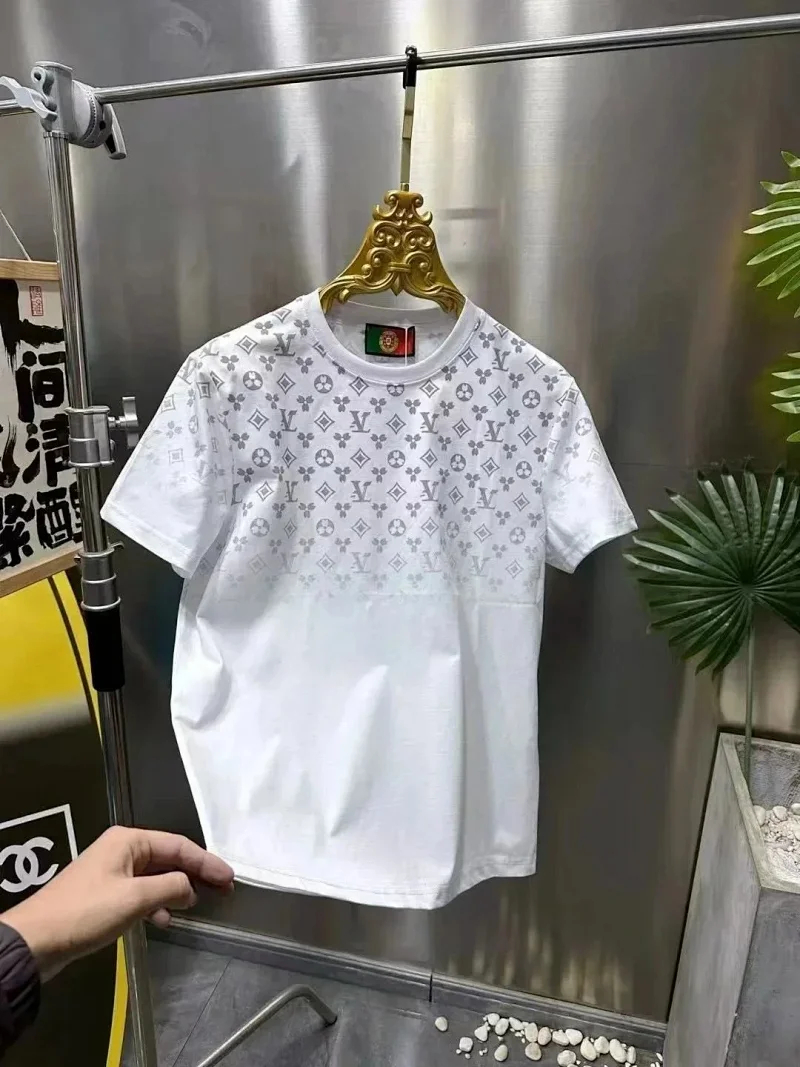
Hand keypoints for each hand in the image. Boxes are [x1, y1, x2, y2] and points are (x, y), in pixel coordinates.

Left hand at [1, 826, 233, 979]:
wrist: (37, 940)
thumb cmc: (87, 912)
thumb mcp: (135, 898)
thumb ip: (171, 888)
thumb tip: (191, 887)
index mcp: (129, 841)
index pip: (178, 846)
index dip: (207, 862)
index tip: (230, 878)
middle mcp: (122, 850)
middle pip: (168, 858)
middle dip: (195, 874)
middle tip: (223, 891)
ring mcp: (112, 872)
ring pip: (155, 876)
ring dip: (176, 891)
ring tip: (195, 907)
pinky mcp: (105, 894)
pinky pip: (141, 892)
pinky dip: (156, 903)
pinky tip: (164, 920)